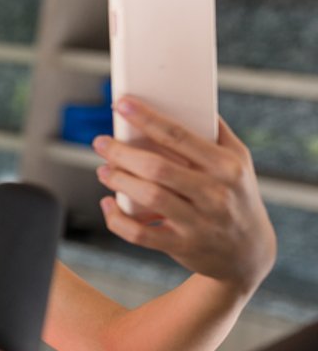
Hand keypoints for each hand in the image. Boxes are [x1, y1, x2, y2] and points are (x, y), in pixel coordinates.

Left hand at [92, 97, 275, 294]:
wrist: (249, 250)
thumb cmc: (236, 195)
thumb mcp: (238, 162)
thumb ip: (215, 132)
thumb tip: (187, 99)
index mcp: (227, 166)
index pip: (180, 136)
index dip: (146, 118)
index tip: (122, 105)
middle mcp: (215, 194)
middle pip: (157, 168)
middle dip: (122, 153)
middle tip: (101, 143)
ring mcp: (198, 222)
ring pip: (148, 197)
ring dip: (118, 180)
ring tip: (104, 170)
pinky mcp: (181, 245)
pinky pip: (139, 233)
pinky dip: (116, 219)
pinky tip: (108, 204)